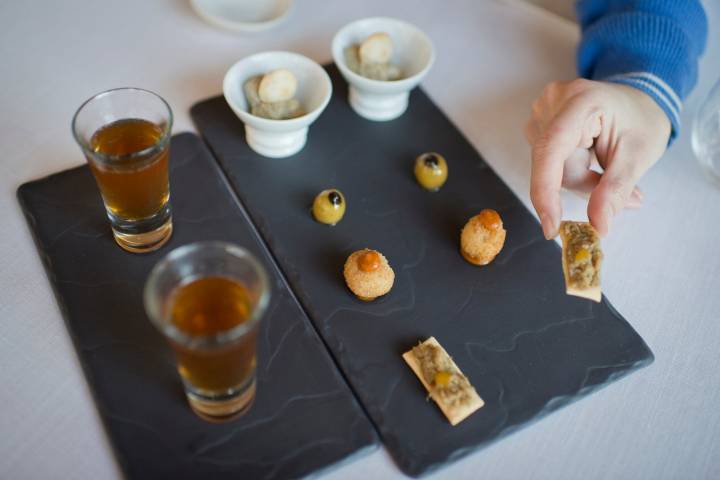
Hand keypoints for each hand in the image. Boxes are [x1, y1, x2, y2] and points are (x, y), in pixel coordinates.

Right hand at [525, 79, 670, 237]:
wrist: (636, 100)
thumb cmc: (640, 121)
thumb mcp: (639, 155)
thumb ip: (616, 189)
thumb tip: (598, 225)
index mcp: (581, 101)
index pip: (551, 149)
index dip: (545, 191)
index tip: (551, 227)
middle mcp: (552, 102)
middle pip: (553, 165)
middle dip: (584, 184)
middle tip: (627, 196)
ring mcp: (541, 112)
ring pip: (549, 168)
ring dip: (578, 179)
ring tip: (609, 169)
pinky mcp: (538, 124)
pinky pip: (548, 163)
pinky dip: (571, 172)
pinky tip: (592, 160)